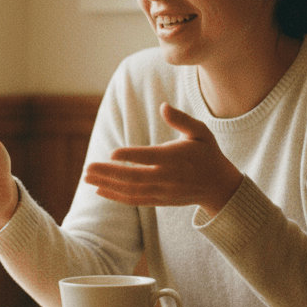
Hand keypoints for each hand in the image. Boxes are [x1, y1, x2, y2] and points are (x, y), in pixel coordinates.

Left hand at [82, 103, 241, 216]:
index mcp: (175, 158)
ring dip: (107, 185)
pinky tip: (99, 190)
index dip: (130, 156)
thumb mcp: (201, 132)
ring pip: (131, 191)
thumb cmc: (207, 153)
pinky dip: (116, 197)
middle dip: (108, 173)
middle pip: (134, 177)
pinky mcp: (160, 200)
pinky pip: (135, 200)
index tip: (111, 153)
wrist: (219, 186)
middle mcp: (167, 177)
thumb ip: (182, 120)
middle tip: (87, 168)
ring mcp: (162, 191)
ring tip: (86, 178)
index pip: (149, 158)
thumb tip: (163, 106)